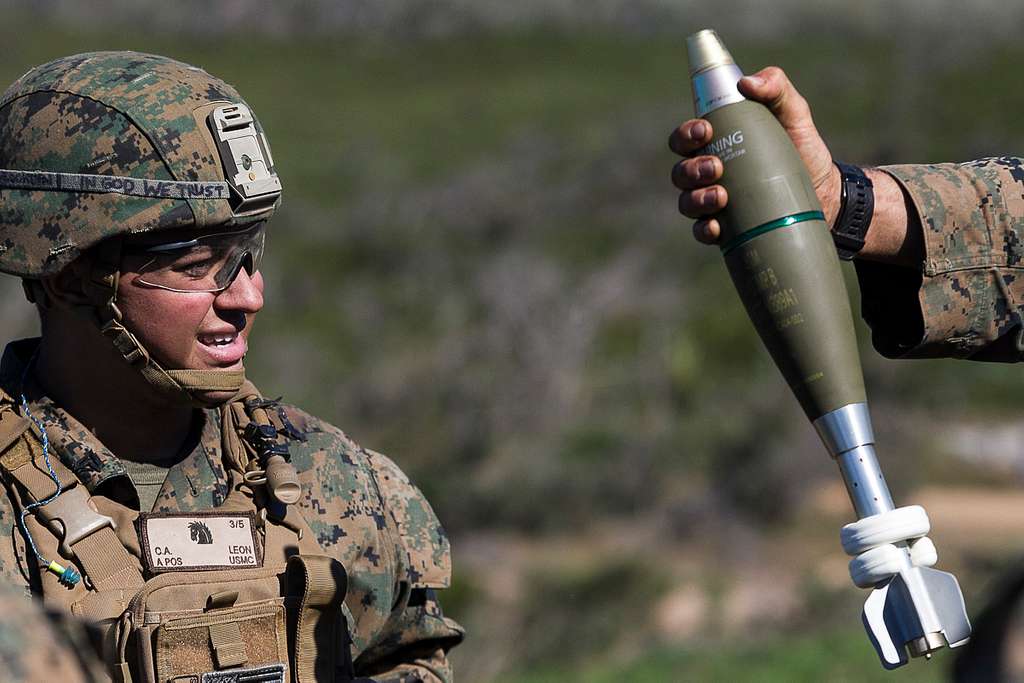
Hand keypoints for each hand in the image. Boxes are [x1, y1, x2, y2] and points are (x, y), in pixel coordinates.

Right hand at [669, 66, 840, 243]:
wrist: (825, 193)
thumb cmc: (803, 149)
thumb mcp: (794, 113)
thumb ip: (776, 88)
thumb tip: (747, 83)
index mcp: (718, 143)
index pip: (686, 137)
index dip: (686, 134)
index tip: (705, 131)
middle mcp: (709, 174)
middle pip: (681, 171)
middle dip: (692, 169)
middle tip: (717, 167)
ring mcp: (715, 203)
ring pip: (687, 202)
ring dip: (696, 199)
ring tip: (721, 196)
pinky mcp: (726, 230)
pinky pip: (702, 231)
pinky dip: (704, 229)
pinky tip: (716, 227)